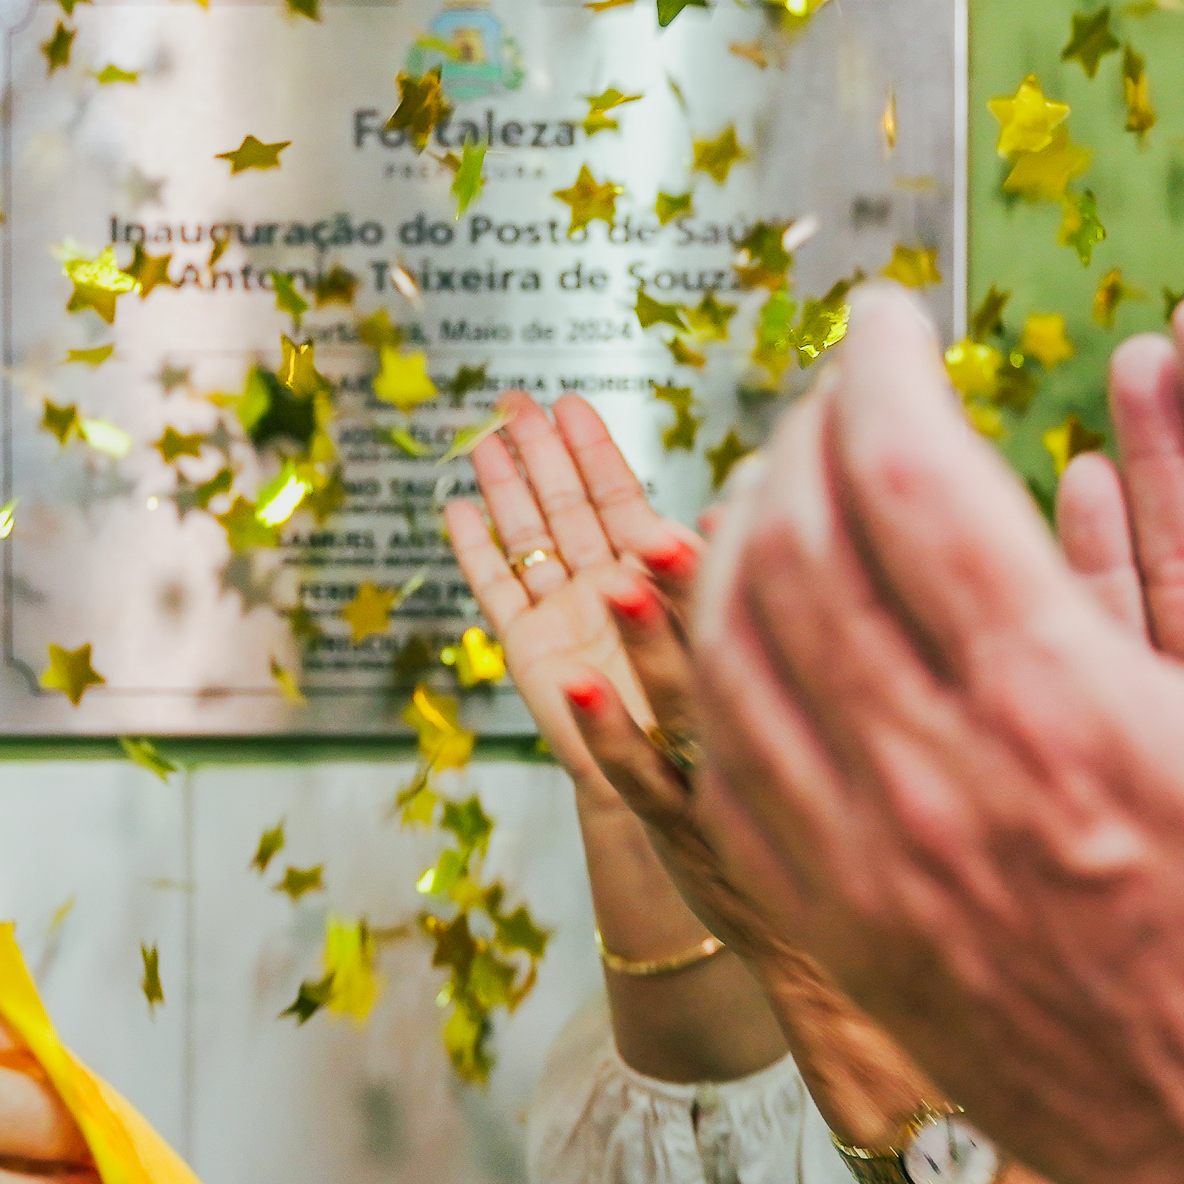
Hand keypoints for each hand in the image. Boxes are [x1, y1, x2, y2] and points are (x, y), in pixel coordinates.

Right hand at [440, 388, 696, 805]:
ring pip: (526, 537)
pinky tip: (458, 511)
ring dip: (504, 488)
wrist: (669, 782)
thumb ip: (704, 572)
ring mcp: (561, 613)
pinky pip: (497, 592)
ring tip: (482, 440)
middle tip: (512, 401)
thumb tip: (726, 510)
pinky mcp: (528, 650)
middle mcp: (600, 584)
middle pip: (563, 505)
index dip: (592, 451)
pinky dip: (476, 553)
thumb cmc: (704, 708)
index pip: (615, 497)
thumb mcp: (711, 629)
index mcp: (646, 572)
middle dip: (539, 452)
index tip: (570, 404)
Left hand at [683, 288, 1183, 1183]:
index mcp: (1061, 712)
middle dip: (803, 430)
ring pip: (732, 648)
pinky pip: (728, 760)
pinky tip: (778, 616)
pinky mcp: (837, 928)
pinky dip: (728, 661)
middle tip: (847, 387)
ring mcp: (868, 867)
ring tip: (804, 479)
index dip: (874, 369)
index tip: (889, 320)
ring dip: (747, 533)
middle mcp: (938, 785)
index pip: (903, 476)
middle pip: (792, 544)